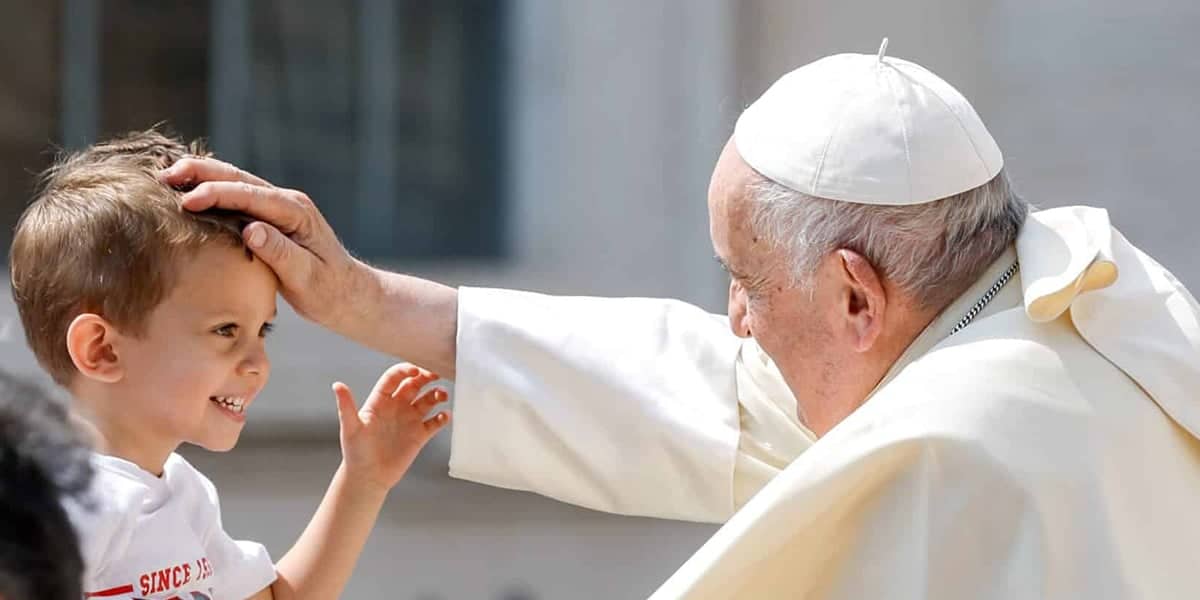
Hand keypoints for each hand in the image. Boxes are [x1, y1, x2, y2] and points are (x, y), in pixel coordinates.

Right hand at [160, 157, 368, 330]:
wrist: (347, 294)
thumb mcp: (307, 278)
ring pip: (234, 183)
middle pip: (239, 178)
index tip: (187, 200)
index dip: (218, 194)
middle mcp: (287, 203)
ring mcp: (277, 208)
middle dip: (201, 173)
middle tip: (164, 175)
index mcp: (296, 213)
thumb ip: (281, 253)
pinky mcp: (268, 218)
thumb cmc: (329, 290)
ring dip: (201, 177)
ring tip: (165, 178)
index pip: (252, 196)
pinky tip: (184, 194)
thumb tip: (251, 230)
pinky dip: (209, 192)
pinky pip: (235, 199)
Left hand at [332, 363, 450, 492]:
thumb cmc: (356, 453)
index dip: (406, 370)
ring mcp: (409, 420)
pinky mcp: (420, 435)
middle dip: (426, 377)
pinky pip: (435, 422)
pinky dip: (443, 417)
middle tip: (436, 375)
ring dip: (437, 394)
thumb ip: (346, 406)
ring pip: (428, 400)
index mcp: (380, 401)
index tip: (417, 370)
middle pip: (415, 384)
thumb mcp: (351, 427)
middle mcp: (396, 407)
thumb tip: (337, 385)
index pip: (394, 378)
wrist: (368, 477)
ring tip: (442, 396)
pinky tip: (445, 416)